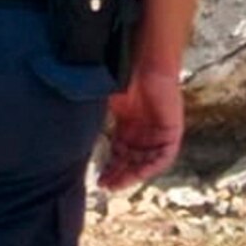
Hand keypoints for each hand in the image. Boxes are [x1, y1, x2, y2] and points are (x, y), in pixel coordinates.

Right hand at [99, 62, 181, 191]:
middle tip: (105, 185)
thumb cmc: (123, 74)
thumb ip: (97, 118)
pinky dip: (152, 165)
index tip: (98, 179)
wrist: (144, 60)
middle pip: (132, 160)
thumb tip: (73, 131)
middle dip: (119, 174)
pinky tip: (139, 173)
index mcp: (128, 124)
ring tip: (118, 182)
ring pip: (147, 161)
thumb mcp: (106, 101)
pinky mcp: (172, 130)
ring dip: (133, 174)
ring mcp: (158, 131)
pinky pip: (165, 156)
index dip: (109, 167)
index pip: (119, 152)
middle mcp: (143, 131)